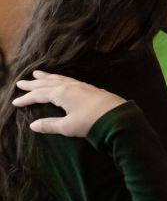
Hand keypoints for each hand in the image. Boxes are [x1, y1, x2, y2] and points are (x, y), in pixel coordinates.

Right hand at [12, 71, 126, 136]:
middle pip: (48, 83)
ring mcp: (82, 86)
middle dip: (34, 83)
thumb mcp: (68, 126)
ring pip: (60, 79)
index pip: (40, 94)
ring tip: (38, 74)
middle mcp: (71, 86)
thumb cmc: (91, 122)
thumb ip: (50, 125)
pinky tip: (62, 81)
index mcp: (62, 93)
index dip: (27, 98)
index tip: (15, 102)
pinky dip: (60, 79)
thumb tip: (33, 125)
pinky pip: (70, 80)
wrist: (118, 118)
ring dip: (47, 77)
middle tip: (21, 82)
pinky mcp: (91, 89)